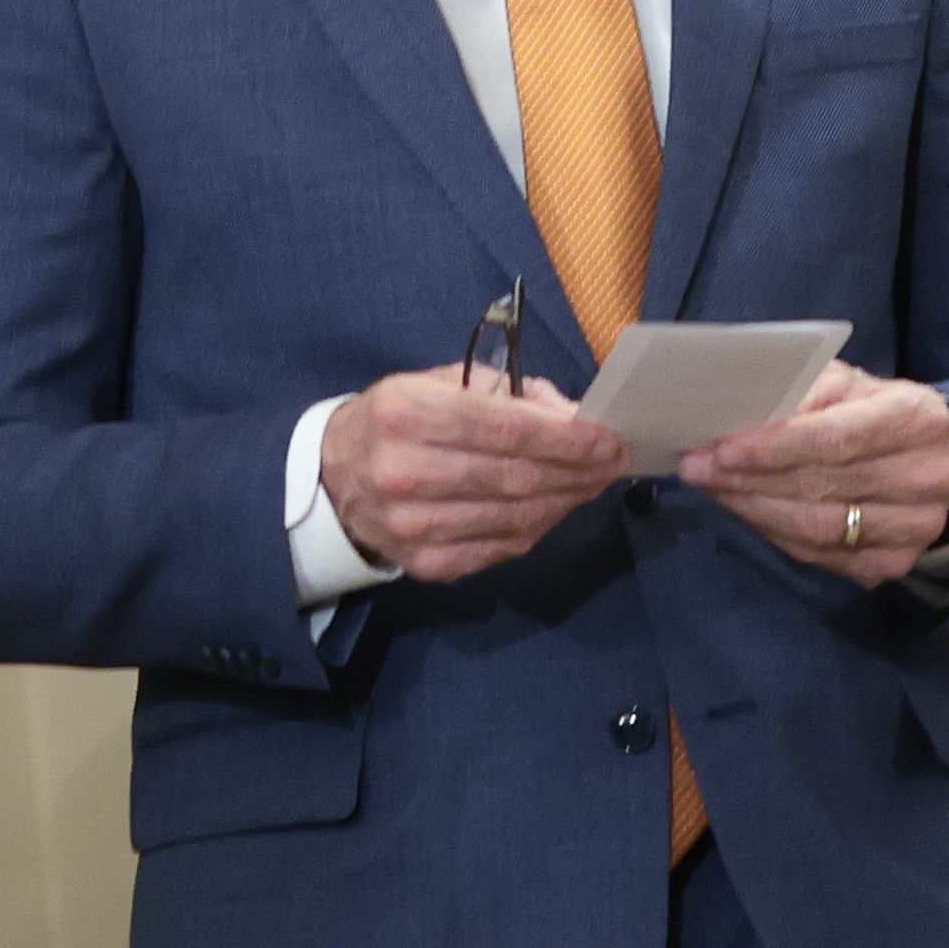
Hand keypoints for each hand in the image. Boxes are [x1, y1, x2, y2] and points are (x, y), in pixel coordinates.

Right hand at [323, 363, 640, 585]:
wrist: (334, 481)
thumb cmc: (395, 420)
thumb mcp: (437, 383)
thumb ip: (506, 393)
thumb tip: (573, 415)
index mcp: (406, 413)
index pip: (505, 429)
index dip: (565, 437)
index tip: (608, 437)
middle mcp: (405, 473)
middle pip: (516, 477)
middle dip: (577, 469)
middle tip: (614, 461)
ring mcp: (414, 526)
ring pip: (516, 517)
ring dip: (567, 499)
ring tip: (594, 481)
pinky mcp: (426, 564)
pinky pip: (503, 547)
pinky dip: (539, 526)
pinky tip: (557, 506)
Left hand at [691, 367, 948, 593]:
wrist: (938, 461)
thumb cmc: (877, 412)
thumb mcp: (849, 385)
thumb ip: (802, 392)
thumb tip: (739, 411)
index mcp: (914, 417)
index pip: (835, 438)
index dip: (774, 447)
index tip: (721, 449)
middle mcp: (924, 477)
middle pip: (822, 486)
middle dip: (750, 478)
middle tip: (697, 468)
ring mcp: (915, 527)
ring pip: (819, 528)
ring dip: (755, 510)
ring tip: (714, 489)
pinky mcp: (896, 563)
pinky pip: (822, 556)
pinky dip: (776, 534)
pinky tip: (748, 512)